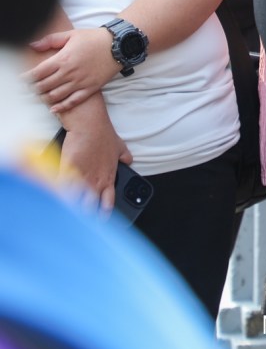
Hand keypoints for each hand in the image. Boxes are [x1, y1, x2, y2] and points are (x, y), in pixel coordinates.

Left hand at [26, 28, 121, 112]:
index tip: (22, 80)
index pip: (38, 73)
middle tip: (29, 89)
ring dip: (44, 98)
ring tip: (40, 96)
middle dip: (33, 89)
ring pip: (56, 96)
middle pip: (44, 86)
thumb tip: (33, 45)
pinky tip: (54, 108)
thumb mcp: (71, 35)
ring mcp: (80, 82)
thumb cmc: (94, 38)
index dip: (27, 78)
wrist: (119, 45)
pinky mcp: (90, 88)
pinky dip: (61, 107)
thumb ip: (50, 40)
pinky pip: (73, 101)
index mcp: (63, 59)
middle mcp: (70, 73)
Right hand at [59, 96, 131, 211]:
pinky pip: (61, 190)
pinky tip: (54, 204)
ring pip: (75, 202)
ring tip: (65, 217)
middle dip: (83, 216)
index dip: (103, 213)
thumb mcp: (120, 148)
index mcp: (108, 178)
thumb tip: (129, 161)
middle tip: (78, 222)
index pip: (108, 202)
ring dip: (70, 209)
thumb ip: (124, 157)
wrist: (90, 126)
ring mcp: (82, 178)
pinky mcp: (68, 171)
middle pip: (89, 207)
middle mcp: (95, 181)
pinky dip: (57, 197)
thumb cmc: (104, 135)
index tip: (100, 221)